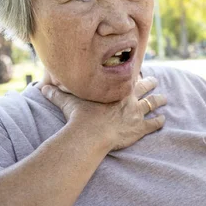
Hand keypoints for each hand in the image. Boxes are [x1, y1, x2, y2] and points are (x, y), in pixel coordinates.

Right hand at [40, 76, 166, 152]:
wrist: (91, 134)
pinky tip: (163, 120)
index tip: (136, 71)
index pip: (127, 77)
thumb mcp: (68, 101)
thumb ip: (56, 94)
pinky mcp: (140, 129)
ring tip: (165, 99)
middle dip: (151, 83)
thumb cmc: (80, 116)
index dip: (133, 74)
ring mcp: (136, 114)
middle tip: (155, 80)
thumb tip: (41, 88)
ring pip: (153, 104)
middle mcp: (129, 99)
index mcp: (115, 89)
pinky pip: (154, 124)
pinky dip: (159, 122)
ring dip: (159, 101)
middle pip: (144, 87)